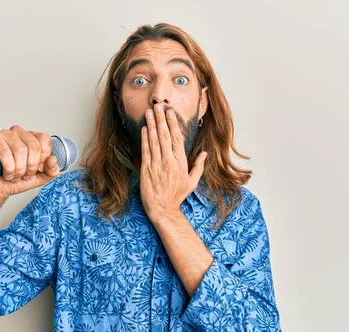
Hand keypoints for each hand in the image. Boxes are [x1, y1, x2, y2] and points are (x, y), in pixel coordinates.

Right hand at [0, 125, 60, 201]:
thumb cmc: (16, 179)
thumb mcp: (39, 177)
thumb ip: (51, 170)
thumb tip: (53, 159)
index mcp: (33, 138)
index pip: (45, 140)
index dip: (42, 159)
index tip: (37, 169)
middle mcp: (20, 133)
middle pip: (34, 146)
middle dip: (31, 167)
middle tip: (25, 175)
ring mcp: (6, 134)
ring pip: (20, 151)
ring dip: (19, 170)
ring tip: (15, 175)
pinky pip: (5, 154)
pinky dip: (8, 169)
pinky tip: (6, 173)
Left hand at [139, 104, 206, 222]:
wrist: (162, 208)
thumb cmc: (177, 196)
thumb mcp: (192, 182)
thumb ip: (198, 166)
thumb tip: (204, 154)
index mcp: (181, 162)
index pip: (177, 139)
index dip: (173, 124)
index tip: (170, 112)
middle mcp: (169, 161)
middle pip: (165, 136)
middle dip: (161, 119)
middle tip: (158, 106)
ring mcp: (157, 164)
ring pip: (154, 140)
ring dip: (151, 125)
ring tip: (149, 112)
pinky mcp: (146, 169)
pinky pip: (146, 150)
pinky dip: (144, 138)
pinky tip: (144, 128)